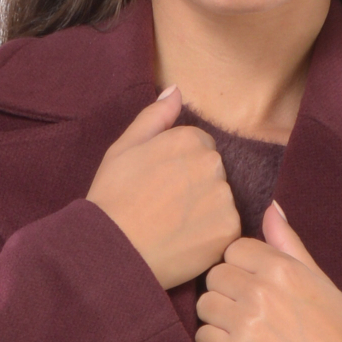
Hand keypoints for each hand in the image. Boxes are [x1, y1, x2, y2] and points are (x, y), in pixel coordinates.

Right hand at [85, 85, 240, 289]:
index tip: (160, 186)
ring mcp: (223, 198)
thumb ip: (154, 117)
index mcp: (189, 138)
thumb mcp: (123, 149)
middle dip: (196, 187)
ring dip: (205, 213)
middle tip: (165, 209)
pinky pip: (227, 229)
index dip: (179, 167)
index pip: (200, 146)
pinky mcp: (229, 230)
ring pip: (222, 201)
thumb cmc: (112, 200)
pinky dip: (211, 237)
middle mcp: (212, 163)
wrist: (112, 251)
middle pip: (214, 172)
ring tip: (173, 227)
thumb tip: (176, 90)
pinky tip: (185, 243)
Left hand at [195, 201, 341, 341]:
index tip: (253, 285)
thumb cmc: (338, 332)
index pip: (234, 250)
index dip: (241, 267)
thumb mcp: (320, 280)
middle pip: (215, 276)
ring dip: (216, 318)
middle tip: (246, 311)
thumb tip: (270, 207)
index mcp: (282, 268)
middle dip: (226, 292)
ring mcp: (247, 324)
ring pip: (204, 306)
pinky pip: (202, 338)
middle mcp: (260, 291)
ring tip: (239, 330)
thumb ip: (289, 244)